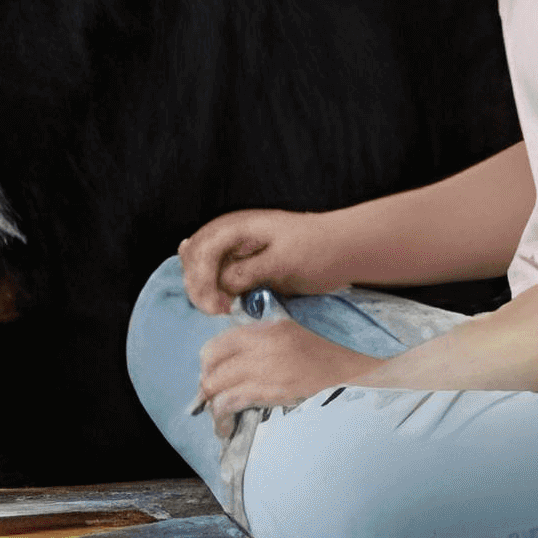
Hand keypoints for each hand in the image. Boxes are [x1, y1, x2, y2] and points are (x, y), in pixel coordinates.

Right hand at [177, 208, 347, 314]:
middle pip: (193, 256)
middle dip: (198, 286)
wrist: (343, 247)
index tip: (219, 308)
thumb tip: (221, 285)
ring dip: (201, 286)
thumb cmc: (319, 251)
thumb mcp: (286, 262)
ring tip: (222, 306)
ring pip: (197, 263)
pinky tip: (214, 294)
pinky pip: (212, 268)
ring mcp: (234, 243)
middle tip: (220, 311)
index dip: (202, 281)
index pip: (202, 251)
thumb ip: (249, 271)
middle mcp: (231, 231)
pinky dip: (208, 282)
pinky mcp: (241, 257)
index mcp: (239, 226)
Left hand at [196, 317, 377, 420]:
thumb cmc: (328, 349)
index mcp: (264, 330)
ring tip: (219, 414)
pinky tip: (227, 423)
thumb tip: (230, 353)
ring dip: (214, 404)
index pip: (215, 346)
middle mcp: (261, 348)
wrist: (360, 367)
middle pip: (211, 370)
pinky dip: (224, 415)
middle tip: (212, 395)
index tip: (211, 372)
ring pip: (218, 391)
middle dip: (207, 386)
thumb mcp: (291, 329)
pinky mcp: (275, 394)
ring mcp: (267, 372)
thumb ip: (259, 336)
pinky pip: (234, 403)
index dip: (207, 363)